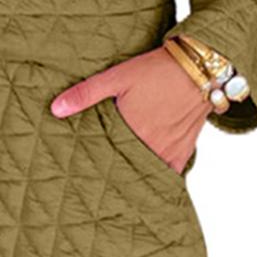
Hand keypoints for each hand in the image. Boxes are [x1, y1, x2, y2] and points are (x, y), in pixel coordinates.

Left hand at [48, 47, 206, 173]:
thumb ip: (86, 93)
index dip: (95, 172)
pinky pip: (170, 172)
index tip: (82, 181)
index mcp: (132, 133)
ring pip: (148, 174)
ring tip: (119, 187)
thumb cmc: (157, 70)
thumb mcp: (117, 76)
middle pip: (127, 171)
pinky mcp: (185, 149)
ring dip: (135, 177)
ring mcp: (170, 151)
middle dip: (113, 178)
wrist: (201, 68)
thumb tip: (55, 109)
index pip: (107, 161)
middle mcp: (152, 147)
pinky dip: (159, 175)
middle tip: (97, 188)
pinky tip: (148, 179)